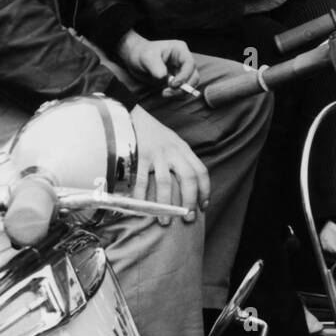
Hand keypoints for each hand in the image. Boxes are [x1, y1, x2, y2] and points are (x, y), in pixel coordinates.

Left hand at [117, 31, 201, 93]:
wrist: (135, 59)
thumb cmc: (141, 53)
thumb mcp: (146, 57)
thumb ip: (156, 67)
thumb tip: (163, 77)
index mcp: (180, 50)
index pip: (190, 63)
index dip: (184, 75)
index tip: (173, 84)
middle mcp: (183, 61)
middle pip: (194, 76)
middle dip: (184, 87)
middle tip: (168, 92)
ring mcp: (181, 71)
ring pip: (190, 85)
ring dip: (180, 93)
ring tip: (165, 93)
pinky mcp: (177, 81)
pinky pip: (183, 90)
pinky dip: (176, 95)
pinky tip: (165, 93)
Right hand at [128, 105, 209, 222]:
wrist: (131, 114)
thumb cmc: (152, 132)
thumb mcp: (172, 142)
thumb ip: (180, 158)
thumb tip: (186, 184)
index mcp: (183, 149)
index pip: (201, 171)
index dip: (205, 190)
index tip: (203, 206)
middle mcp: (173, 151)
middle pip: (188, 178)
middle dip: (190, 201)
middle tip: (188, 218)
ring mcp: (156, 154)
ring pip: (165, 183)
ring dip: (166, 205)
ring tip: (164, 221)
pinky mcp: (139, 156)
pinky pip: (142, 181)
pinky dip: (142, 197)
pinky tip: (142, 209)